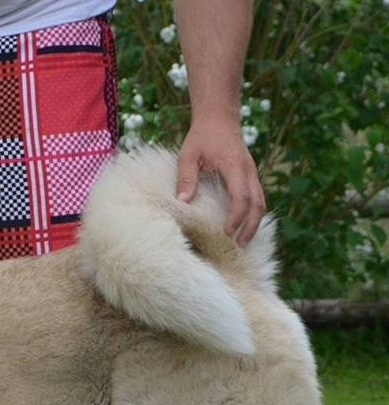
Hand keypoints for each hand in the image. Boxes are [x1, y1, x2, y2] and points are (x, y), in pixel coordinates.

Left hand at [176, 119, 265, 245]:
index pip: (241, 196)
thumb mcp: (188, 155)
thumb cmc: (202, 136)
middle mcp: (248, 170)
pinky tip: (244, 227)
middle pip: (258, 203)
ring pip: (261, 201)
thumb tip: (183, 203)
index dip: (236, 217)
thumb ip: (186, 178)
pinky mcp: (250, 175)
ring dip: (254, 223)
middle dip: (250, 227)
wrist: (219, 118)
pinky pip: (257, 197)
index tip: (226, 233)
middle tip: (239, 247)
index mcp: (234, 166)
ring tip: (243, 242)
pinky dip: (253, 214)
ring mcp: (252, 172)